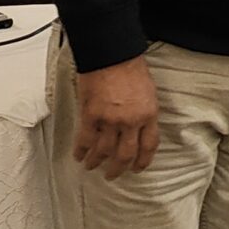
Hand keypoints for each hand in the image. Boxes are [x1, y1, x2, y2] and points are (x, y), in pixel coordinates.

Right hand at [72, 57, 160, 179]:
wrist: (112, 54)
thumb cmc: (131, 68)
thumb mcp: (148, 92)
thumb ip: (144, 113)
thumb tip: (137, 129)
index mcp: (149, 114)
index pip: (149, 146)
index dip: (143, 161)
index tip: (137, 168)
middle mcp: (131, 121)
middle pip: (125, 154)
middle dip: (118, 169)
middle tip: (112, 175)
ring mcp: (110, 120)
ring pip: (103, 151)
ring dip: (97, 161)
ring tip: (92, 166)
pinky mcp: (91, 115)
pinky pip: (85, 139)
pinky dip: (81, 150)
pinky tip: (78, 156)